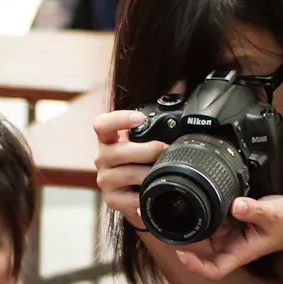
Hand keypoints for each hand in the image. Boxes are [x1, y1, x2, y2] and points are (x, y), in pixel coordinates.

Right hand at [93, 108, 162, 230]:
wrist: (138, 195)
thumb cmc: (143, 162)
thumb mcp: (147, 138)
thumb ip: (158, 114)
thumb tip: (179, 84)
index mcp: (109, 139)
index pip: (102, 124)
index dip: (119, 119)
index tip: (140, 118)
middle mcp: (103, 157)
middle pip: (118, 151)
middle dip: (145, 150)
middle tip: (164, 150)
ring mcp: (105, 179)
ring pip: (126, 174)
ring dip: (148, 173)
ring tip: (163, 173)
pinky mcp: (112, 199)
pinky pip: (129, 199)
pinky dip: (143, 198)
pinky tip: (152, 196)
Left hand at [172, 196, 282, 279]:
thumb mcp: (274, 215)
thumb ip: (255, 211)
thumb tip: (236, 206)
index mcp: (239, 252)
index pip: (213, 270)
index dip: (195, 266)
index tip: (181, 254)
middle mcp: (230, 246)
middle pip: (200, 249)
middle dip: (185, 236)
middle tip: (168, 215)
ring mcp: (229, 235)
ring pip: (203, 230)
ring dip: (193, 219)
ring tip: (181, 200)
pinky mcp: (230, 222)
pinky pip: (211, 218)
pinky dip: (204, 210)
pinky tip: (197, 195)